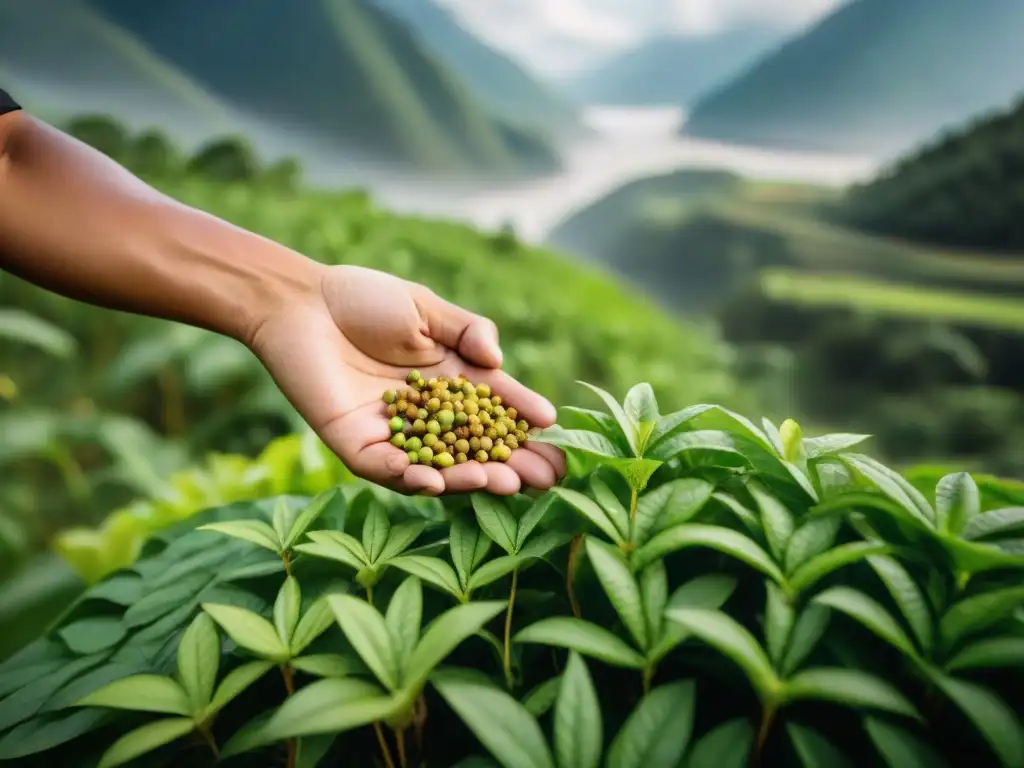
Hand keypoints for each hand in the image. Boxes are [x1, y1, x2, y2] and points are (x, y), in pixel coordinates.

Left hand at [249, 265, 565, 495]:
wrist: (302, 303)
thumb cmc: (364, 298)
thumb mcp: (427, 307)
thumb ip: (468, 330)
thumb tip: (498, 362)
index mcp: (452, 382)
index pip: (497, 408)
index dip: (525, 419)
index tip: (554, 431)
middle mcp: (429, 416)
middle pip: (477, 448)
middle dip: (512, 463)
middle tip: (544, 478)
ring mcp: (395, 435)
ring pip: (439, 467)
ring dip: (471, 478)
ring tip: (501, 481)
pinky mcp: (357, 446)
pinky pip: (389, 471)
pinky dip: (413, 479)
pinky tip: (438, 482)